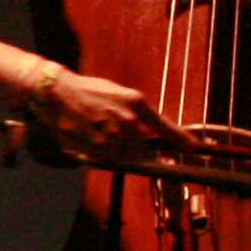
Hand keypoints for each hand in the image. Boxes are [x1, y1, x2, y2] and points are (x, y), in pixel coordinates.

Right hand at [30, 64, 169, 160]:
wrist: (56, 93)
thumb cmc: (88, 92)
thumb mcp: (119, 95)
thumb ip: (138, 114)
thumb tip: (153, 134)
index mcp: (135, 104)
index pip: (165, 127)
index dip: (181, 140)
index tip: (194, 148)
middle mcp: (127, 121)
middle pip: (144, 151)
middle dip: (138, 152)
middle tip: (124, 144)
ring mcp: (111, 135)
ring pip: (124, 157)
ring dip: (117, 153)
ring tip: (100, 136)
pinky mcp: (94, 146)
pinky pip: (105, 158)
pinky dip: (101, 154)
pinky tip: (89, 139)